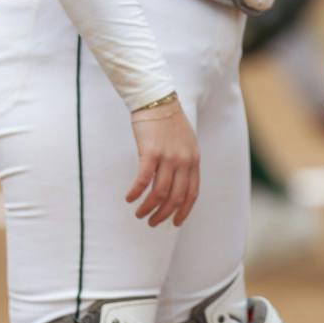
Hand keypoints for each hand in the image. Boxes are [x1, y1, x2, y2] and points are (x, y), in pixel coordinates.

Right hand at [126, 96, 199, 226]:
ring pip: (160, 193)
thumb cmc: (168, 121)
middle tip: (152, 222)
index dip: (184, 211)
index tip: (175, 222)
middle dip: (164, 214)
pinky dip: (136, 192)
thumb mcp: (185, 142)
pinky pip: (144, 180)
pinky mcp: (151, 152)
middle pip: (176, 197)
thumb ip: (184, 161)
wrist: (157, 100)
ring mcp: (168, 157)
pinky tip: (129, 198)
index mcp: (193, 160)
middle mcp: (184, 161)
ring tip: (139, 214)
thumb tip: (176, 182)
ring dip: (149, 208)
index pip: (192, 193)